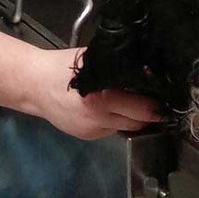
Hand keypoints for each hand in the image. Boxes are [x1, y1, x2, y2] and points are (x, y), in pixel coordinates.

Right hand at [27, 47, 161, 140]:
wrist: (34, 86)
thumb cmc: (62, 67)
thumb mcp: (91, 60)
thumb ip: (115, 68)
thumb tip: (144, 68)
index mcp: (102, 98)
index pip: (141, 108)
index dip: (155, 103)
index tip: (164, 95)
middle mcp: (100, 119)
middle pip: (138, 122)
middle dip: (148, 113)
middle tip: (156, 100)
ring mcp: (93, 131)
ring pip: (127, 128)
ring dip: (134, 118)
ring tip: (136, 102)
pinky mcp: (88, 137)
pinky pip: (112, 130)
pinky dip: (117, 120)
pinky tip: (112, 108)